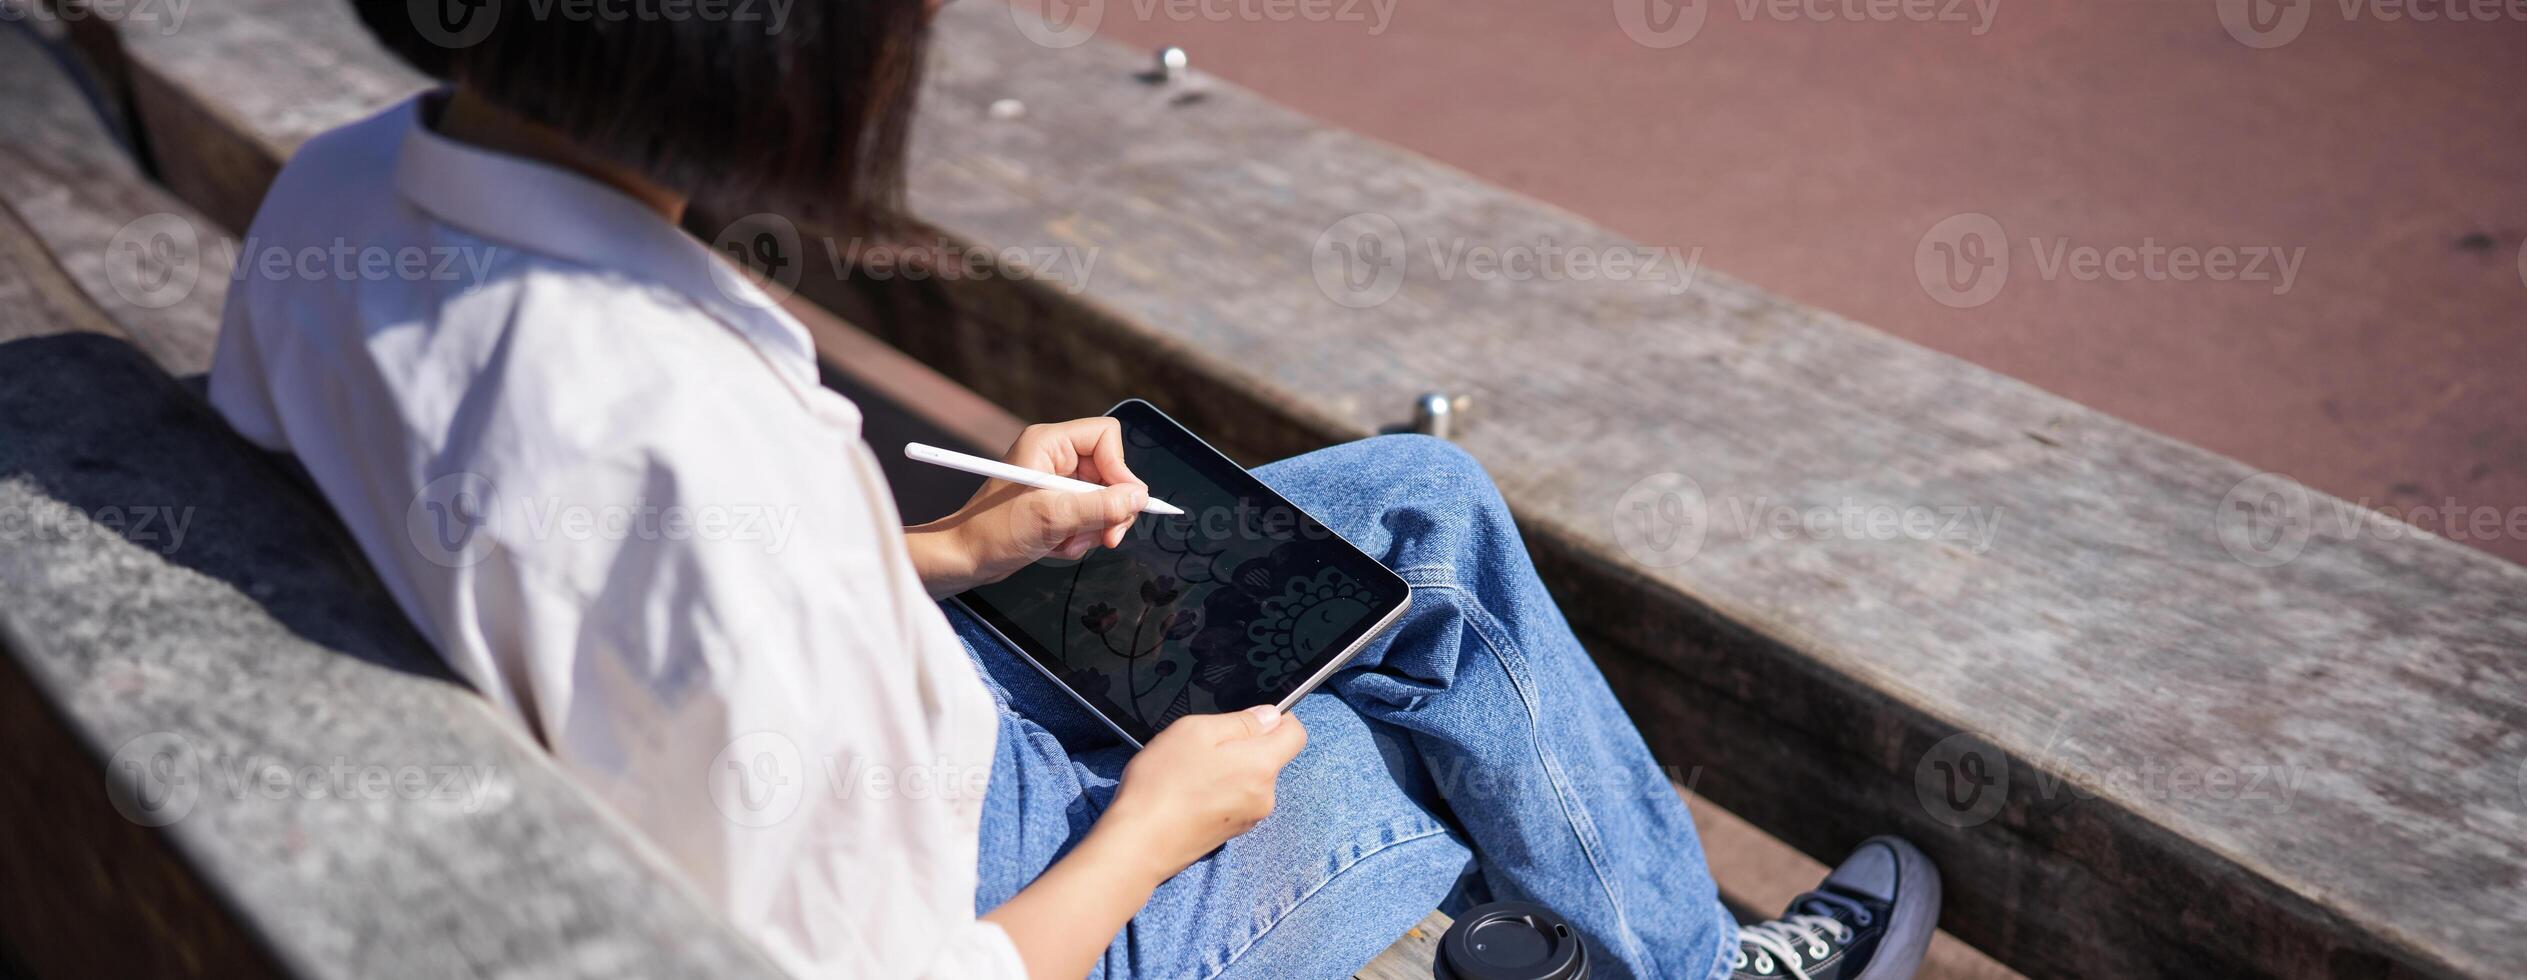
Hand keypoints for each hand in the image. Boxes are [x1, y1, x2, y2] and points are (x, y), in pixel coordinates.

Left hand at [905, 418, 1149, 596]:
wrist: (964, 559)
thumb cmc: (994, 531)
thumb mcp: (1053, 518)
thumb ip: (1101, 506)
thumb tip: (1139, 497)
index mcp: (1049, 442)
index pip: (1106, 437)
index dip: (1120, 469)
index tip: (1123, 503)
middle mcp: (1054, 456)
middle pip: (1110, 472)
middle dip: (1108, 509)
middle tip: (1107, 537)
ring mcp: (1055, 480)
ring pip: (1103, 498)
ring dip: (1091, 527)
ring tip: (1066, 543)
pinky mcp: (1055, 503)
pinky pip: (1088, 515)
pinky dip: (1079, 536)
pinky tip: (1057, 546)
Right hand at [979, 706, 1304, 978]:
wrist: (1139, 844)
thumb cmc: (1164, 781)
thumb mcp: (1196, 731)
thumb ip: (1240, 722)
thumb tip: (1270, 717)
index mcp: (1263, 766)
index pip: (1295, 734)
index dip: (1277, 719)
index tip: (1245, 719)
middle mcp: (1266, 795)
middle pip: (1269, 758)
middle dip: (1243, 746)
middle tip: (1202, 746)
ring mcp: (1249, 819)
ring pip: (1248, 779)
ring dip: (1227, 770)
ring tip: (1188, 772)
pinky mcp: (1230, 834)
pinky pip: (1234, 800)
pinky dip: (1217, 791)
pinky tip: (1187, 793)